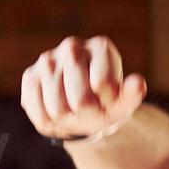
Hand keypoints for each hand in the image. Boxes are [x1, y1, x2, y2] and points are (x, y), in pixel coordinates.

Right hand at [20, 35, 146, 140]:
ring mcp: (48, 60)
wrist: (83, 105)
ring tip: (75, 110)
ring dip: (69, 119)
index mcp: (102, 47)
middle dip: (89, 114)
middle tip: (91, 109)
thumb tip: (138, 83)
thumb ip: (132, 94)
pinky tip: (58, 110)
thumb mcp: (124, 102)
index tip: (109, 99)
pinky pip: (40, 113)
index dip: (108, 102)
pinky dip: (52, 122)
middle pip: (81, 101)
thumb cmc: (108, 101)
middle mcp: (72, 46)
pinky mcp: (30, 76)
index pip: (103, 85)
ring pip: (58, 110)